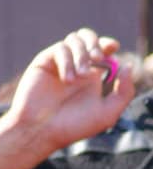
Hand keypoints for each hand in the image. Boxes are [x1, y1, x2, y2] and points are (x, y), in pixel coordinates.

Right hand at [6, 29, 133, 156]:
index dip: (108, 44)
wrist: (40, 131)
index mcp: (91, 76)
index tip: (112, 48)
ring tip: (79, 77)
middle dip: (96, 44)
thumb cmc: (71, 126)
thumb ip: (124, 93)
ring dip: (81, 55)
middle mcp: (75, 67)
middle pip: (89, 37)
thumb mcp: (107, 114)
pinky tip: (67, 80)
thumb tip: (127, 66)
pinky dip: (67, 61)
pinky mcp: (45, 61)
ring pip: (75, 39)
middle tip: (97, 59)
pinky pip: (61, 48)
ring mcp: (59, 63)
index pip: (102, 49)